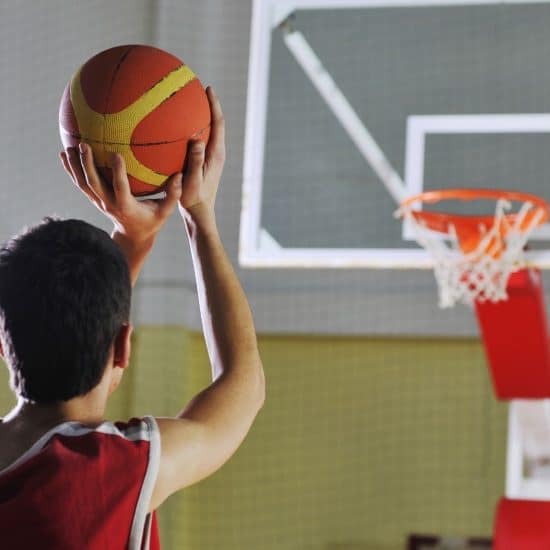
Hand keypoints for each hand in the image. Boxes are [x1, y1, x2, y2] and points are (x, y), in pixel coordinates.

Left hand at [60, 144, 181, 246]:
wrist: (133, 237)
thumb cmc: (152, 221)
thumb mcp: (165, 212)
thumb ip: (172, 195)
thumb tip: (180, 176)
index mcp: (126, 207)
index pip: (120, 188)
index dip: (117, 172)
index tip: (116, 154)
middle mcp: (109, 204)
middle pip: (94, 184)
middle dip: (87, 165)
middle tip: (85, 145)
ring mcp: (99, 203)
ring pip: (83, 184)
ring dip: (75, 166)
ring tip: (70, 146)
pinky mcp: (94, 200)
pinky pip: (80, 184)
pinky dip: (71, 170)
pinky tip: (64, 154)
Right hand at [179, 86, 224, 220]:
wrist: (199, 212)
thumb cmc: (194, 198)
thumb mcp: (193, 180)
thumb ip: (196, 161)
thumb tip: (197, 140)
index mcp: (216, 153)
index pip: (219, 123)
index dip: (214, 105)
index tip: (208, 89)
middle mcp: (216, 153)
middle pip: (215, 123)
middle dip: (207, 105)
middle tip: (196, 89)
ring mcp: (211, 158)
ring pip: (207, 131)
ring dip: (200, 117)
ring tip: (187, 103)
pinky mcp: (204, 163)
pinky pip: (199, 141)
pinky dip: (191, 130)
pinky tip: (175, 129)